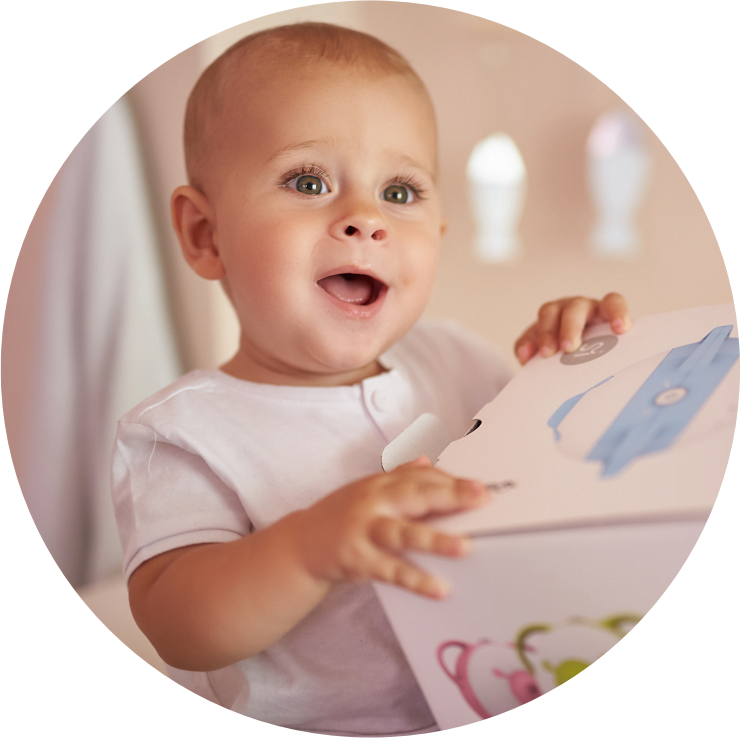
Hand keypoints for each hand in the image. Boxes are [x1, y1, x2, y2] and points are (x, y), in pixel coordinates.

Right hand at [296, 457, 488, 599]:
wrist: (302, 545)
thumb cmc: (343, 515)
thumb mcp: (367, 489)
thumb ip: (398, 475)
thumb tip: (428, 460)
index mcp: (380, 483)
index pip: (420, 477)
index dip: (451, 482)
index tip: (480, 488)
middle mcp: (373, 502)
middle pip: (414, 496)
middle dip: (450, 497)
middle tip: (482, 500)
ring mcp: (365, 531)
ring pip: (403, 534)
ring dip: (435, 540)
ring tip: (465, 547)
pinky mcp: (360, 560)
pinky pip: (391, 571)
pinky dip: (415, 580)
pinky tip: (439, 588)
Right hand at [514, 293, 630, 364]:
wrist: (567, 373)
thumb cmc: (594, 362)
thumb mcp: (603, 358)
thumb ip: (606, 363)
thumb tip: (607, 381)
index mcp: (602, 313)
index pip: (612, 303)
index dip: (617, 312)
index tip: (620, 329)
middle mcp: (579, 310)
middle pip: (575, 307)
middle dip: (571, 326)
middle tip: (569, 348)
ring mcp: (555, 316)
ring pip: (548, 312)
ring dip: (547, 333)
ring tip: (546, 354)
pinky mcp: (534, 330)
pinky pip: (528, 334)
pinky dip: (526, 345)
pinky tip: (525, 358)